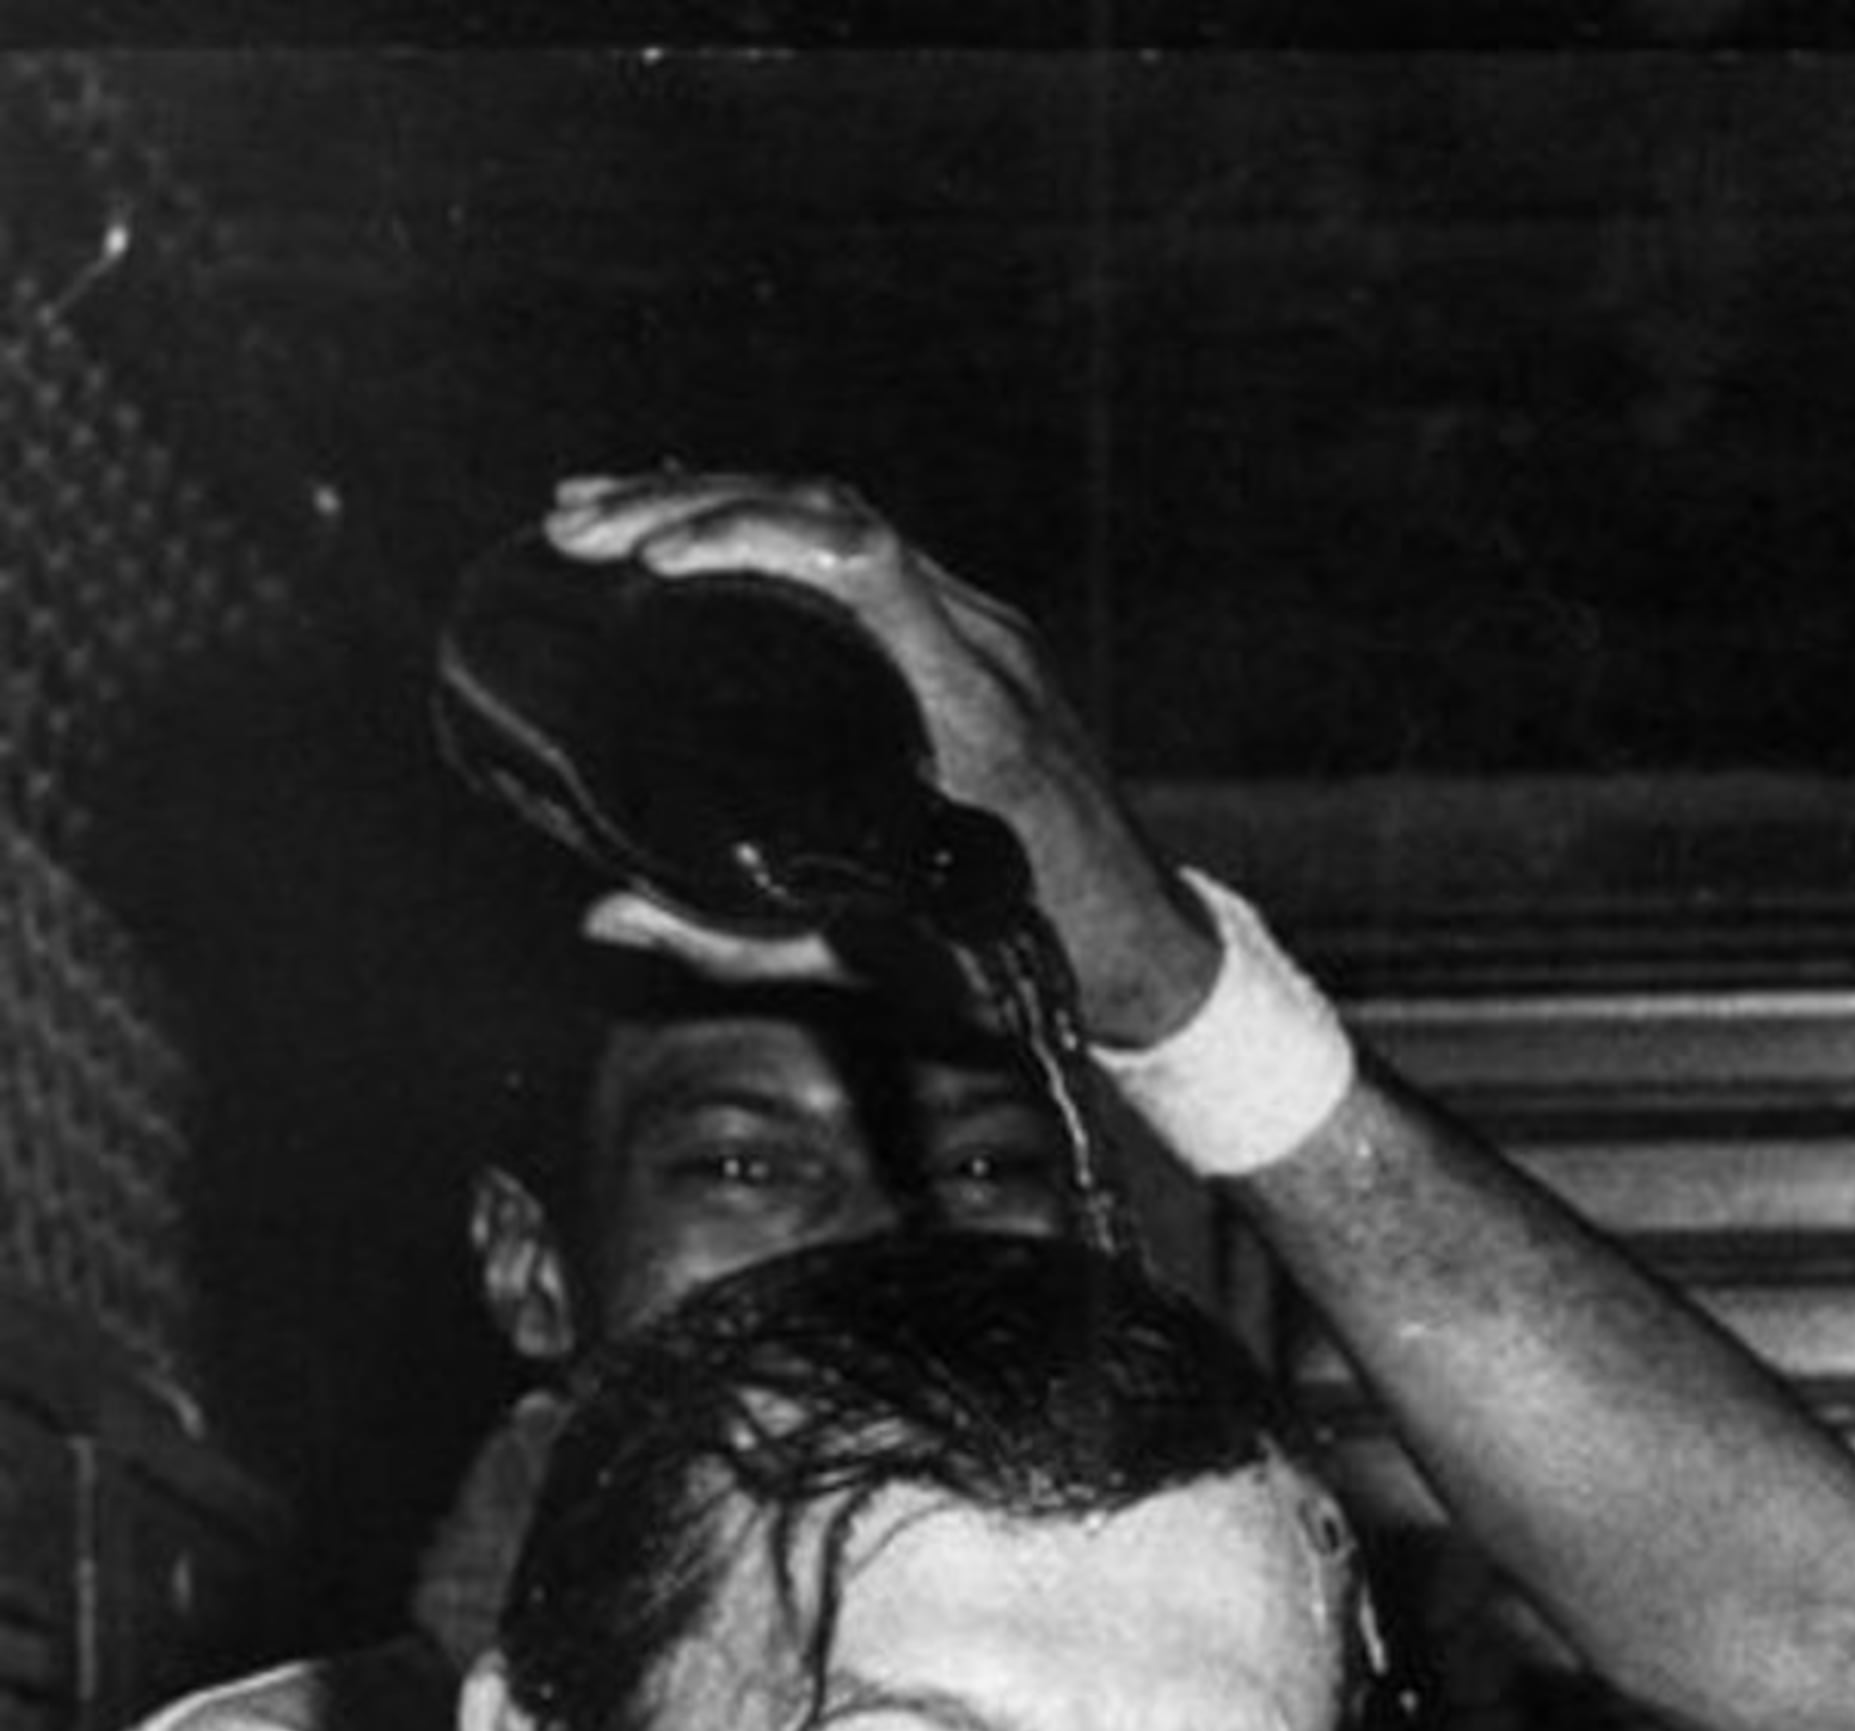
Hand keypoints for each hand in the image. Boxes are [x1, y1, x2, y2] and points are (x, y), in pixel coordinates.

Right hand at [536, 467, 1219, 1046]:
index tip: (652, 561)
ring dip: (716, 502)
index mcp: (974, 719)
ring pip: (845, 518)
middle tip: (575, 531)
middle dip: (690, 506)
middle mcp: (986, 654)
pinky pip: (870, 551)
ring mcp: (988, 634)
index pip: (867, 564)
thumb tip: (605, 916)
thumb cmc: (1027, 967)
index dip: (751, 535)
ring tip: (596, 513)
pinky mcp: (976, 636)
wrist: (1141, 949)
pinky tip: (687, 530)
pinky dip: (772, 530)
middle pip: (834, 517)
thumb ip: (738, 941)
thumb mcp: (877, 959)